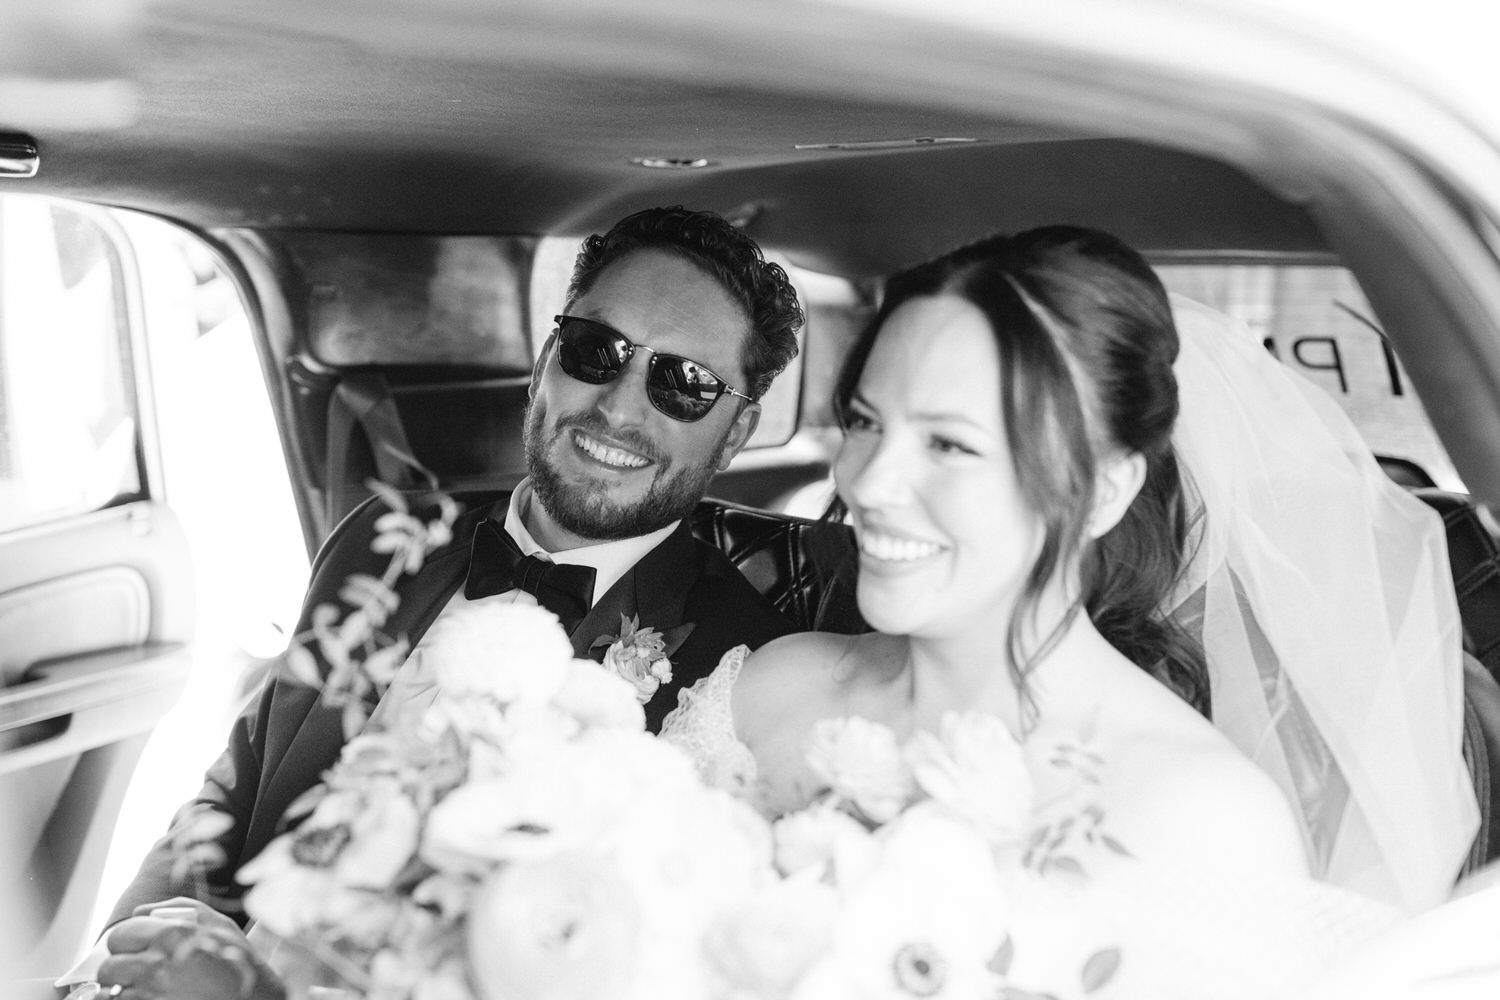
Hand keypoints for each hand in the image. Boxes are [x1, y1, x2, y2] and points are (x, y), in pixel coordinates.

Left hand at [96, 902, 284, 999]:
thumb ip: (178, 908)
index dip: (126, 941)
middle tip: (137, 971)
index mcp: (171, 935)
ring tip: (144, 988)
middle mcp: (157, 965)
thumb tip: (141, 910)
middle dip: (120, 968)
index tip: (135, 948)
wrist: (252, 999)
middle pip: (109, 967)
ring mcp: (152, 995)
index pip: (120, 934)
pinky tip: (150, 997)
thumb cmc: (237, 961)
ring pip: (111, 993)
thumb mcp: (218, 923)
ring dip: (123, 990)